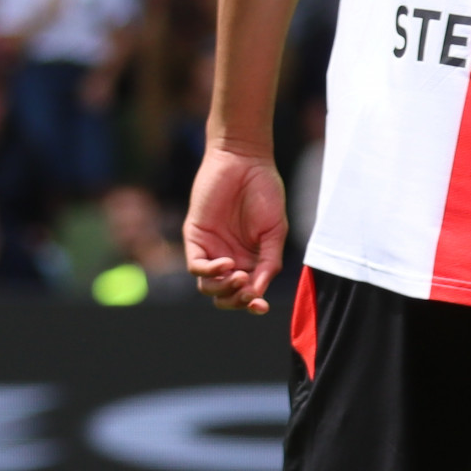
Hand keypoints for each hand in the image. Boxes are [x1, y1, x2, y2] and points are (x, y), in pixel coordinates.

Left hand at [184, 145, 287, 313]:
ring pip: (208, 287)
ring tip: (240, 275)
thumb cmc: (265, 192)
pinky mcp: (195, 238)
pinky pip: (196, 267)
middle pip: (225, 296)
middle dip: (237, 300)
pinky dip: (210, 271)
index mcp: (252, 259)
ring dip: (224, 289)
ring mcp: (211, 249)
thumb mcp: (276, 232)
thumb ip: (269, 262)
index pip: (247, 293)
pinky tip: (227, 263)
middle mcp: (230, 258)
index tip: (262, 307)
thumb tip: (258, 293)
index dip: (252, 304)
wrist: (244, 163)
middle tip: (249, 291)